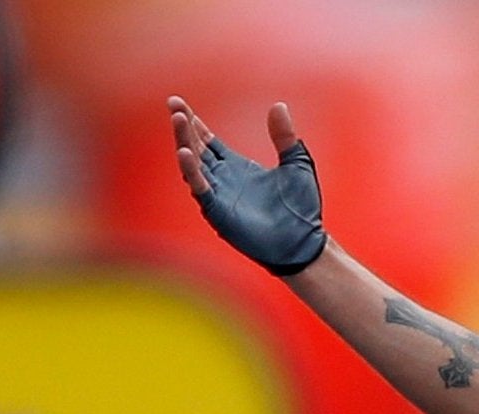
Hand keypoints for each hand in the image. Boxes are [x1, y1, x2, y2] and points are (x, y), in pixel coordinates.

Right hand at [168, 95, 327, 276]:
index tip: (178, 104)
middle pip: (195, 147)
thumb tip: (279, 106)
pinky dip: (191, 170)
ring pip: (193, 164)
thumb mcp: (297, 164)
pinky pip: (200, 188)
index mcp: (236, 167)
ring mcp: (219, 196)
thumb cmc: (302, 209)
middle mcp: (223, 179)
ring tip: (178, 119)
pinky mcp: (219, 212)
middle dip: (183, 126)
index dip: (193, 122)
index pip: (207, 140)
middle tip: (173, 103)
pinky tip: (184, 152)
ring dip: (184, 141)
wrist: (305, 244)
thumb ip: (285, 137)